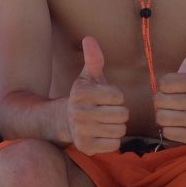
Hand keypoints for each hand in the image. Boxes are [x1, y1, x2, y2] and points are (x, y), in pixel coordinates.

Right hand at [65, 37, 128, 155]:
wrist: (63, 121)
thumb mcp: (88, 77)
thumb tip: (89, 38)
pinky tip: (103, 135)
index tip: (106, 98)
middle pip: (122, 114)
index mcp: (81, 93)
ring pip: (119, 130)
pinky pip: (114, 146)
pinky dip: (112, 141)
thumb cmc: (84, 97)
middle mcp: (78, 112)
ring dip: (117, 127)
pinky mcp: (85, 147)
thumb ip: (93, 59)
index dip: (117, 97)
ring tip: (106, 123)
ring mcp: (81, 131)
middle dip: (120, 113)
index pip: (119, 96)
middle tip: (108, 112)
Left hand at [153, 24, 185, 145]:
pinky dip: (168, 128)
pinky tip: (176, 124)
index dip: (164, 85)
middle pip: (160, 100)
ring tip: (172, 111)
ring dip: (162, 115)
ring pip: (162, 117)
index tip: (172, 87)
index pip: (165, 82)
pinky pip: (167, 132)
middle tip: (170, 101)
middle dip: (161, 101)